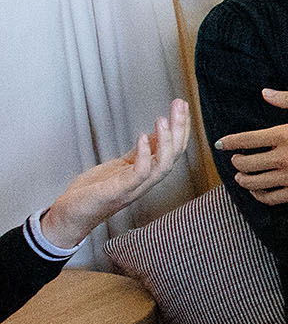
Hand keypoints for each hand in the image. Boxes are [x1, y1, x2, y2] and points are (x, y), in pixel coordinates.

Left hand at [38, 99, 189, 249]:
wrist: (70, 217)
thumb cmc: (91, 194)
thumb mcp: (118, 167)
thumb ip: (137, 155)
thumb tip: (153, 136)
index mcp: (146, 175)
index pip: (173, 150)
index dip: (180, 129)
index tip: (181, 108)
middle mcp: (145, 182)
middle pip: (174, 154)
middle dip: (179, 129)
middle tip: (180, 106)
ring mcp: (134, 188)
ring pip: (164, 164)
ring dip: (167, 141)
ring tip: (164, 119)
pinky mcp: (120, 191)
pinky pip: (141, 173)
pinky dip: (145, 154)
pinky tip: (142, 137)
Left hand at [215, 89, 287, 205]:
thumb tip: (264, 93)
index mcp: (285, 134)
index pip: (246, 140)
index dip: (229, 142)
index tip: (222, 144)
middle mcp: (283, 157)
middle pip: (246, 163)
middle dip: (236, 161)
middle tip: (236, 159)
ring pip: (254, 182)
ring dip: (243, 179)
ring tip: (242, 176)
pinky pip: (271, 198)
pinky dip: (259, 195)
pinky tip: (258, 190)